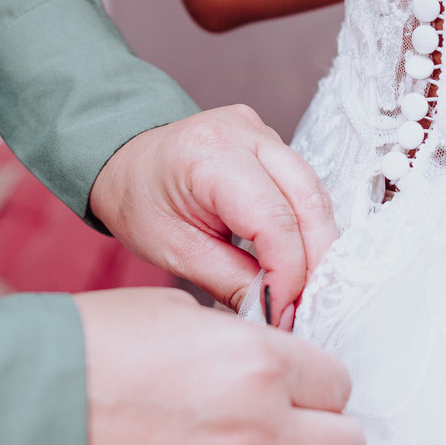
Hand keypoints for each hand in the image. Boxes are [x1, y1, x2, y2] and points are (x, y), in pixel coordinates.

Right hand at [73, 288, 363, 444]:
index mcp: (258, 363)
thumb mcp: (177, 312)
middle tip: (299, 425)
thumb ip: (237, 340)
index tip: (303, 386)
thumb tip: (261, 357)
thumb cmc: (90, 349)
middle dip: (326, 432)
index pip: (338, 383)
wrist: (25, 406)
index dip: (320, 382)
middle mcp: (260, 429)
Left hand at [89, 105, 336, 326]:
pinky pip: (306, 187)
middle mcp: (244, 131)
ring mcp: (262, 131)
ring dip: (318, 246)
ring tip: (304, 289)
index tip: (282, 312)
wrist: (128, 164)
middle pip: (309, 201)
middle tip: (305, 306)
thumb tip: (278, 313)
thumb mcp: (175, 252)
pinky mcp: (273, 140)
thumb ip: (232, 282)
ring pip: (316, 194)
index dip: (289, 272)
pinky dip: (308, 227)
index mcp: (208, 154)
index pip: (274, 220)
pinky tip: (301, 259)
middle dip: (316, 262)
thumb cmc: (140, 202)